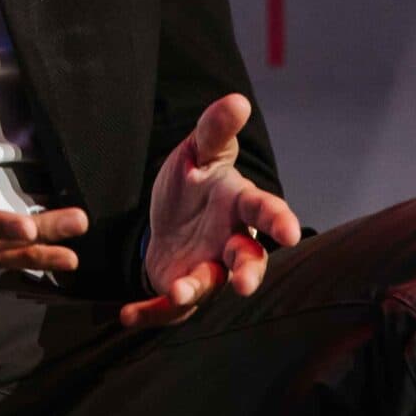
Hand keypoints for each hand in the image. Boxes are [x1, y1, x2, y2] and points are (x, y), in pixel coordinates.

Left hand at [118, 93, 301, 328]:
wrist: (170, 220)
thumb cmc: (194, 184)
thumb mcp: (199, 152)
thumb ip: (215, 130)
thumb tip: (236, 100)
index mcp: (239, 205)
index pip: (265, 211)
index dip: (279, 220)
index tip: (288, 231)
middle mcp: (230, 242)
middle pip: (248, 259)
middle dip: (248, 272)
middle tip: (243, 283)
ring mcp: (208, 267)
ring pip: (210, 284)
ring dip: (196, 289)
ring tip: (180, 292)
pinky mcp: (181, 287)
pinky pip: (168, 306)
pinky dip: (149, 311)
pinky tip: (128, 314)